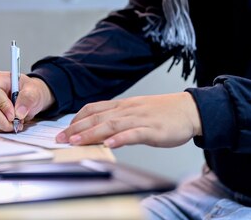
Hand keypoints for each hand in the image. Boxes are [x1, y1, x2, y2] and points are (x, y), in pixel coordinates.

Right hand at [0, 72, 53, 131]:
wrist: (29, 97)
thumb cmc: (29, 91)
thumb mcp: (34, 91)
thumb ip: (28, 99)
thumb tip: (19, 113)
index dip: (3, 106)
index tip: (14, 116)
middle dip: (3, 121)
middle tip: (17, 124)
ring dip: (3, 126)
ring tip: (16, 124)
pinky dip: (0, 129)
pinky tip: (10, 125)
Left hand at [56, 92, 201, 147]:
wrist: (190, 110)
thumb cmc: (163, 113)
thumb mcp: (136, 112)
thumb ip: (119, 118)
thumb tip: (100, 129)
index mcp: (123, 106)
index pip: (94, 109)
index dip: (77, 119)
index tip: (63, 130)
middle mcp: (128, 110)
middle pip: (98, 118)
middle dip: (77, 129)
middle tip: (61, 139)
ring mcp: (140, 119)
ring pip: (111, 125)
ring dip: (92, 134)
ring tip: (77, 142)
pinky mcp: (153, 130)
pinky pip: (134, 134)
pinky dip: (121, 139)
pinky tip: (110, 144)